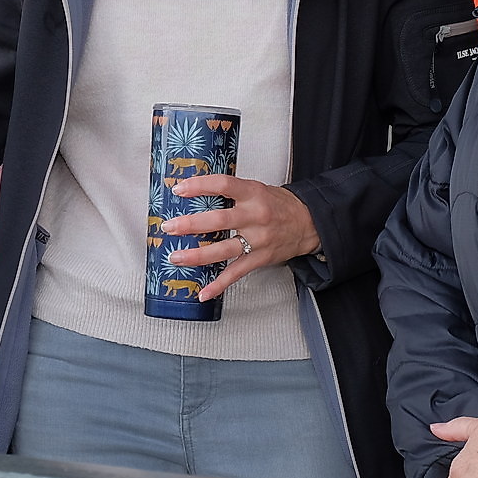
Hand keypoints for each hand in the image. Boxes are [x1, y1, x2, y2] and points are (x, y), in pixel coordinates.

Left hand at [160, 175, 320, 299]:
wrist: (308, 223)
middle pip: (220, 220)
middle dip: (190, 224)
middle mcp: (256, 216)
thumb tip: (196, 190)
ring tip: (176, 257)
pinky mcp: (260, 259)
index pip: (224, 184)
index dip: (199, 186)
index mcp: (253, 194)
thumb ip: (231, 191)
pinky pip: (236, 273)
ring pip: (223, 250)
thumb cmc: (278, 205)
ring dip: (197, 256)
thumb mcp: (257, 189)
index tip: (179, 189)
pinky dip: (219, 285)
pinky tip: (204, 292)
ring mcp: (258, 240)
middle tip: (169, 227)